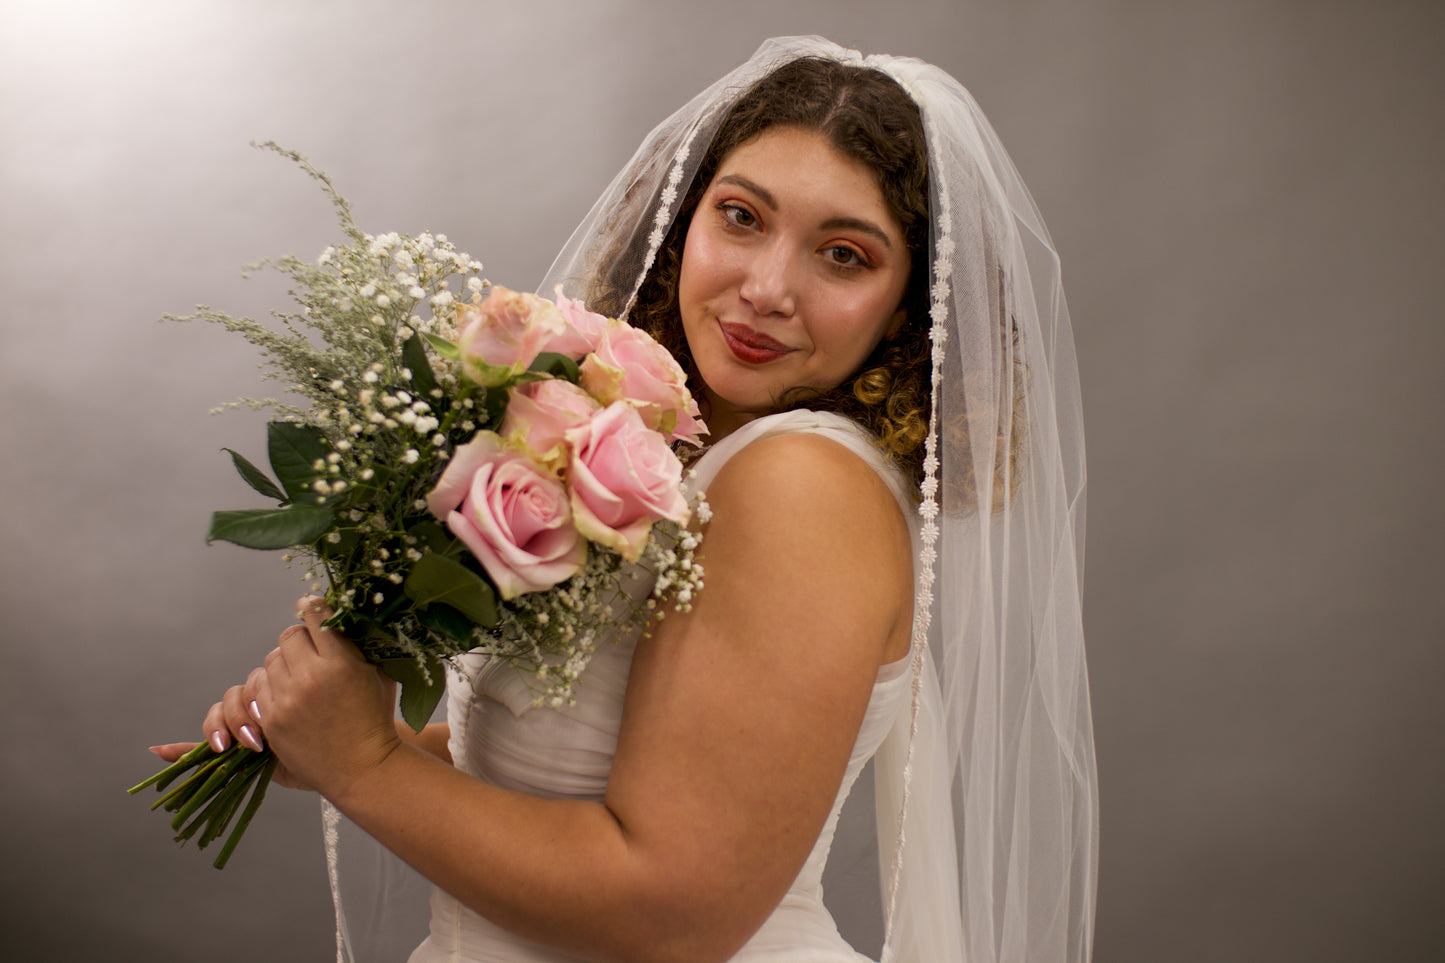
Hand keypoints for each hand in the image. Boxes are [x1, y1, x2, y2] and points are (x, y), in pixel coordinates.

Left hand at [241, 597, 400, 799]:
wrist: (363, 767)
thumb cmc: (376, 718)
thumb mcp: (378, 674)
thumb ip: (360, 644)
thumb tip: (346, 613)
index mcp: (341, 663)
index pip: (316, 617)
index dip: (312, 607)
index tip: (310, 606)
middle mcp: (311, 678)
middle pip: (288, 637)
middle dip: (298, 639)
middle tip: (308, 648)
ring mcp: (288, 700)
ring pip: (270, 661)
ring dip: (283, 664)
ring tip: (300, 676)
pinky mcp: (272, 721)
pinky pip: (259, 689)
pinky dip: (272, 688)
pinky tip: (289, 696)